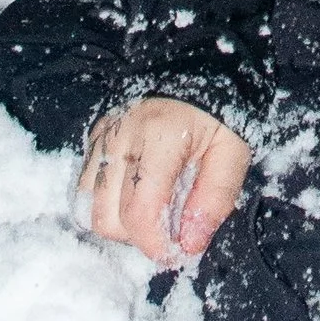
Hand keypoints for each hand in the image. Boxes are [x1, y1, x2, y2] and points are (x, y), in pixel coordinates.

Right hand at [76, 94, 251, 266]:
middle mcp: (119, 138)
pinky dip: (108, 202)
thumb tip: (190, 246)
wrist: (195, 66)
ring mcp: (101, 137)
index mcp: (159, 137)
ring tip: (153, 210)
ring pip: (89, 207)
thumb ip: (215, 199)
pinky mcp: (93, 138)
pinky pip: (86, 188)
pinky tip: (136, 194)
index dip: (157, 245)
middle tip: (169, 228)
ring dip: (120, 222)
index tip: (177, 254)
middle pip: (107, 218)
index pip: (140, 212)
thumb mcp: (233, 152)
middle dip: (138, 237)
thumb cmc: (217, 113)